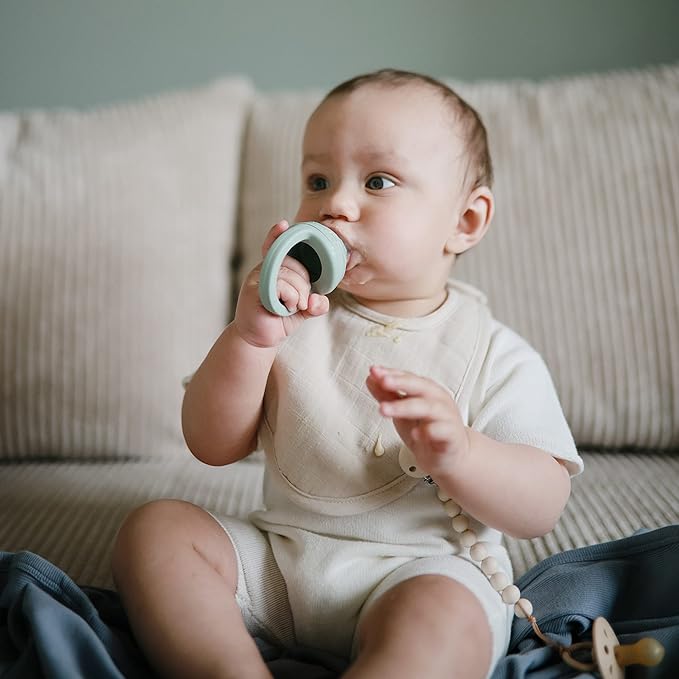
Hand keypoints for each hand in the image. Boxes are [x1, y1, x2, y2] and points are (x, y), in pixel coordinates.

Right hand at [234, 220, 329, 347]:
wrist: (258, 338)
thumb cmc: (278, 319)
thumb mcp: (302, 310)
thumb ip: (315, 304)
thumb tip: (320, 301)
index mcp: (275, 268)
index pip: (275, 247)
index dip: (277, 235)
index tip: (284, 224)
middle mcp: (264, 269)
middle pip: (292, 263)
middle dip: (304, 284)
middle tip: (299, 302)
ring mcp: (257, 278)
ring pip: (289, 275)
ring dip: (298, 294)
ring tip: (291, 307)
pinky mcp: (254, 290)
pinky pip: (281, 285)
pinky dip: (290, 298)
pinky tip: (284, 308)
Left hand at [366, 365, 470, 478]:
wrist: (450, 457)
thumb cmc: (427, 430)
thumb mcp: (402, 412)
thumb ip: (387, 396)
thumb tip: (371, 378)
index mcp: (426, 391)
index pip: (408, 377)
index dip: (391, 373)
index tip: (374, 371)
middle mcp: (438, 400)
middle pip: (420, 387)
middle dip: (400, 383)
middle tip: (383, 382)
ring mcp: (446, 417)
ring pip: (428, 407)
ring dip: (405, 407)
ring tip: (385, 409)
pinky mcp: (452, 436)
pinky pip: (442, 431)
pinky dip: (429, 431)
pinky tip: (416, 434)